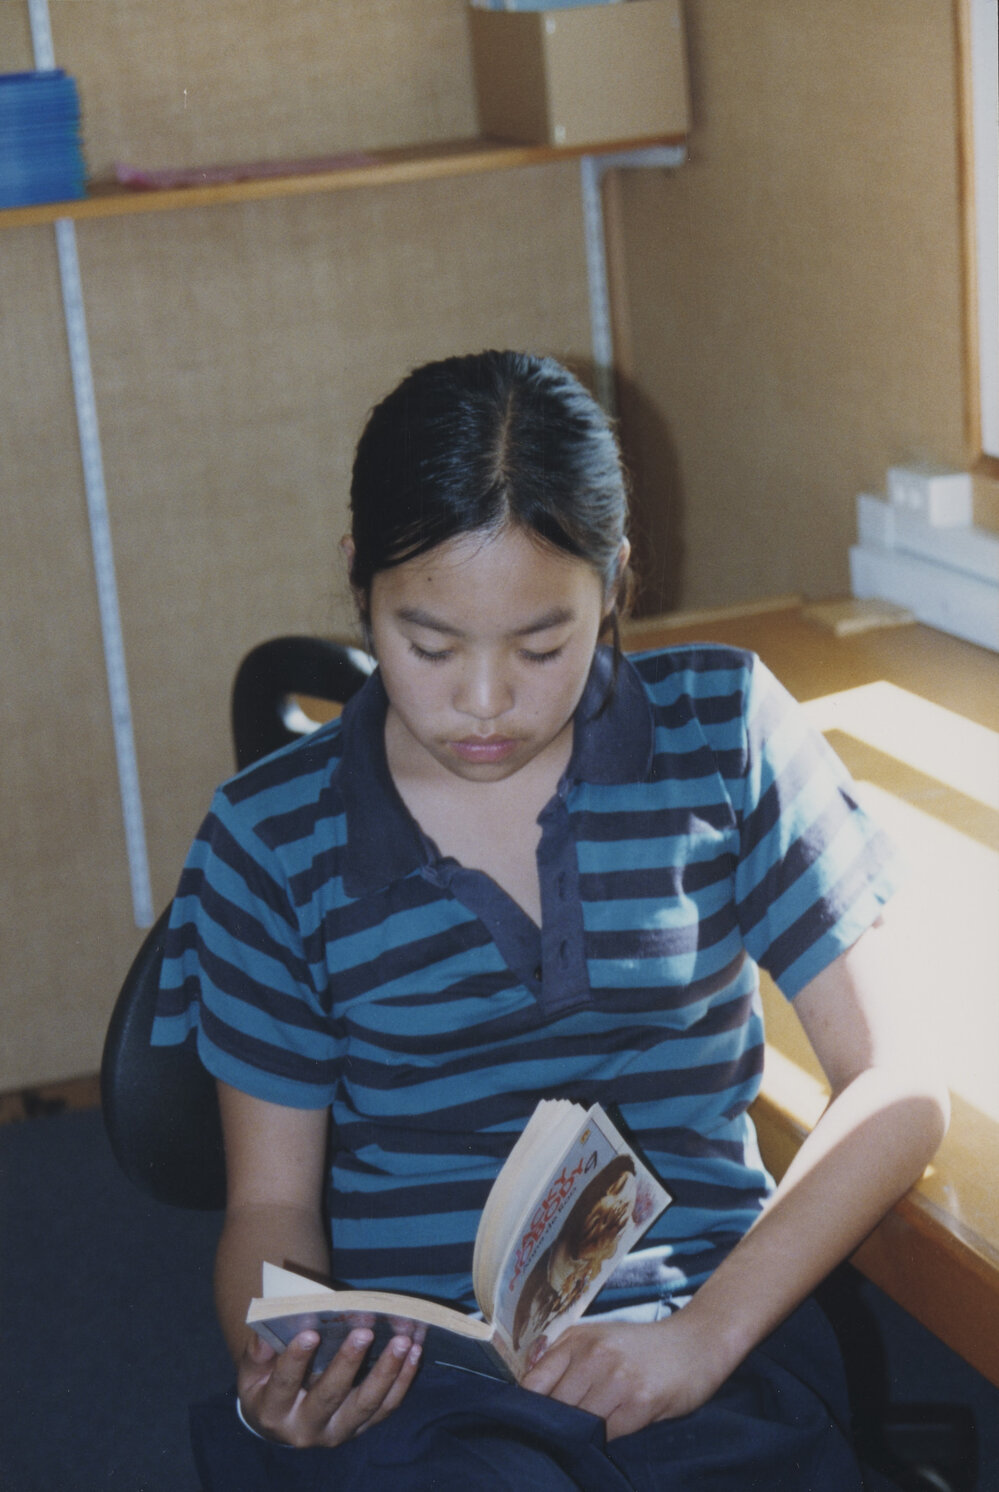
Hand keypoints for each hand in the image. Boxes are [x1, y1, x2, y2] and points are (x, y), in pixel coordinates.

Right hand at [237, 1326, 421, 1446]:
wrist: (280, 1422)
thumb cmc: (266, 1385)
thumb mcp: (252, 1371)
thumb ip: (258, 1351)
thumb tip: (267, 1330)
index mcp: (274, 1412)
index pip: (285, 1385)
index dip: (296, 1360)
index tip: (310, 1333)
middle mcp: (306, 1429)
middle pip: (330, 1397)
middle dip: (349, 1363)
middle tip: (364, 1331)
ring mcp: (337, 1432)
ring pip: (366, 1405)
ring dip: (387, 1372)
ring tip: (401, 1341)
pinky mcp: (360, 1428)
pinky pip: (386, 1407)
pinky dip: (403, 1380)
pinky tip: (414, 1352)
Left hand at [521, 1310, 730, 1440]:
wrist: (696, 1342)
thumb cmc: (642, 1347)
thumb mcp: (600, 1339)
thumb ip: (566, 1360)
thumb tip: (529, 1395)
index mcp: (578, 1339)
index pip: (534, 1382)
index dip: (528, 1409)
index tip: (526, 1425)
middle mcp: (594, 1355)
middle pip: (555, 1407)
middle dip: (552, 1428)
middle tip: (552, 1442)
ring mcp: (617, 1378)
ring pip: (579, 1423)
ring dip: (577, 1438)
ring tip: (578, 1444)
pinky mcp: (641, 1401)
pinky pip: (608, 1434)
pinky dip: (602, 1443)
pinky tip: (605, 1441)